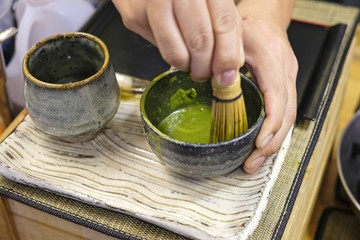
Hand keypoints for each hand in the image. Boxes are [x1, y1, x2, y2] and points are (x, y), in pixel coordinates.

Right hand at [112, 0, 243, 85]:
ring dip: (187, 67)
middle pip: (200, 40)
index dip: (228, 55)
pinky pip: (158, 48)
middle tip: (207, 75)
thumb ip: (226, 24)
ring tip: (191, 66)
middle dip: (206, 67)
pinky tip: (176, 50)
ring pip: (176, 51)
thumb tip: (233, 63)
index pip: (224, 22)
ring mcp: (154, 1)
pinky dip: (172, 57)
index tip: (227, 76)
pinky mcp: (135, 15)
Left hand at [237, 0, 297, 172]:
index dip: (269, 127)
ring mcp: (288, 80)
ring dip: (273, 143)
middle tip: (251, 163)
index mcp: (272, 61)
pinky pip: (283, 113)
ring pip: (288, 118)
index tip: (257, 144)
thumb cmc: (249, 23)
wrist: (266, 17)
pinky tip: (260, 144)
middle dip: (270, 145)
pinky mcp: (284, 86)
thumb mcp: (230, 37)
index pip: (278, 101)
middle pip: (287, 117)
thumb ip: (220, 61)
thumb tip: (204, 82)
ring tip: (254, 161)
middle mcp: (285, 73)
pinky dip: (273, 132)